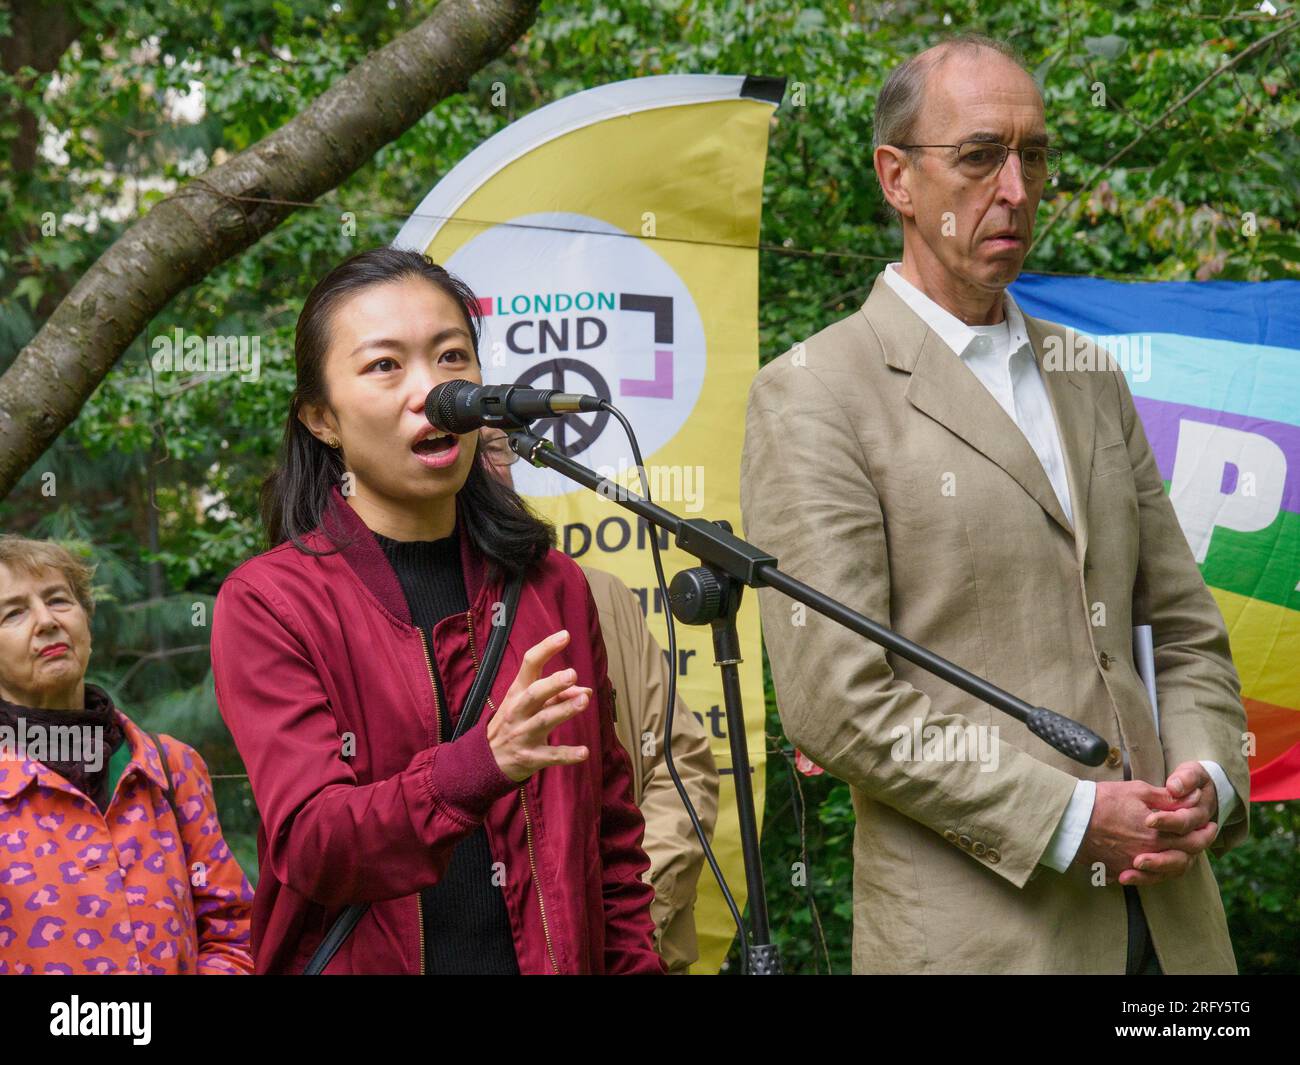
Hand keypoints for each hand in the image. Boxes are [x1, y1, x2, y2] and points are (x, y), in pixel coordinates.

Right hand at [487, 629, 591, 782]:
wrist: (486, 760)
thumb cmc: (513, 723)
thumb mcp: (529, 705)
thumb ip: (558, 696)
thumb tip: (585, 690)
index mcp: (518, 692)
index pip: (530, 665)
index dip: (546, 648)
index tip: (565, 635)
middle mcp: (518, 711)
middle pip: (534, 694)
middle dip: (553, 684)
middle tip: (572, 674)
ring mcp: (523, 734)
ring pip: (544, 721)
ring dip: (564, 711)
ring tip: (584, 700)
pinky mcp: (530, 757)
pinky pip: (550, 755)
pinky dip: (567, 754)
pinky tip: (584, 752)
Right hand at [1073, 779, 1214, 885]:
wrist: (1072, 819)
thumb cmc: (1104, 800)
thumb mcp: (1137, 791)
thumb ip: (1167, 798)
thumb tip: (1192, 797)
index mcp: (1159, 833)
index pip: (1193, 836)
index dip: (1205, 829)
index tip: (1209, 823)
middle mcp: (1151, 853)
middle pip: (1185, 855)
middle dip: (1199, 845)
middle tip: (1205, 835)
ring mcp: (1136, 865)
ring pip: (1169, 870)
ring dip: (1181, 860)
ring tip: (1183, 851)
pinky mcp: (1120, 871)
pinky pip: (1146, 878)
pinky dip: (1156, 872)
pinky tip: (1156, 863)